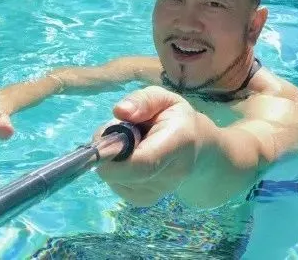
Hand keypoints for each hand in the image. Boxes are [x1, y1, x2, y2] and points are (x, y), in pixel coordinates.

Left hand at [93, 86, 203, 206]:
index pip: (144, 162)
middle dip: (109, 153)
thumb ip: (143, 101)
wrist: (196, 146)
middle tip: (116, 132)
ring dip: (112, 161)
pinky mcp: (145, 199)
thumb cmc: (175, 117)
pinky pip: (116, 186)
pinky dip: (116, 171)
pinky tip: (130, 159)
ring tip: (130, 145)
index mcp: (179, 142)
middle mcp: (173, 173)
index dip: (115, 156)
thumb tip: (119, 111)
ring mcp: (159, 191)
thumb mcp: (163, 98)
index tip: (100, 141)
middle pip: (125, 174)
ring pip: (116, 179)